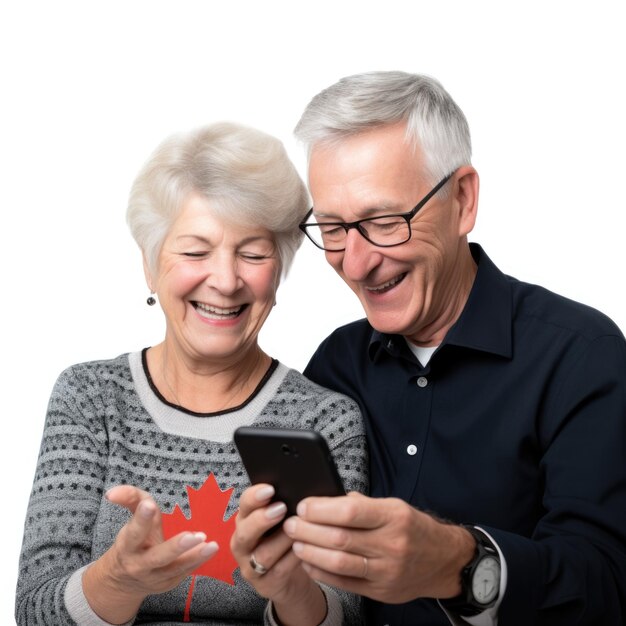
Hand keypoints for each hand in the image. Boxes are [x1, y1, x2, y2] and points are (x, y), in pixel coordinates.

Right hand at [83, 485, 217, 622]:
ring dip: (194, 556)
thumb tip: (113, 491)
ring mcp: (156, 577)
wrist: (122, 581)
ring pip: (176, 568)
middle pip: (156, 557)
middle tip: (192, 536)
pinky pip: (185, 571)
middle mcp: (140, 565)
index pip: (134, 532)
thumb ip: (129, 499)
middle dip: (174, 547)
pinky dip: (198, 561)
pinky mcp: (169, 583)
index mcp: (127, 547)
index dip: (141, 519)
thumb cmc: (132, 541)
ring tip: (211, 545)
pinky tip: (210, 549)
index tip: (149, 505)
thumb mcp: (130, 519)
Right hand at [231, 484, 325, 625]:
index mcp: (246, 519)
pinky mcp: (265, 585)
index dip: (254, 497)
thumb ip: (284, 505)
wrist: (291, 578)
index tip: (270, 489)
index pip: (244, 504)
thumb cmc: (286, 538)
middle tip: (281, 508)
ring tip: (297, 529)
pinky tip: (304, 548)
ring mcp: (251, 566)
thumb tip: (300, 487)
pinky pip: (280, 570)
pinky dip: (293, 558)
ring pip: (263, 554)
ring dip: (281, 540)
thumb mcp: (282, 520)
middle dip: (262, 519)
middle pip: (245, 532)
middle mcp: (243, 542)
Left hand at [283, 492, 474, 603]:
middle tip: (291, 522)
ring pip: (340, 563)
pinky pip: (345, 582)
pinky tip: (308, 562)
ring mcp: (386, 571)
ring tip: (295, 541)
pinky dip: (322, 572)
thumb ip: (361, 504)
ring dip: (311, 552)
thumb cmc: (413, 528)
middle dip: (309, 529)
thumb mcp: (393, 506)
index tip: (304, 505)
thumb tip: (325, 499)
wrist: (443, 560)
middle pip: (341, 538)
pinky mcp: (381, 591)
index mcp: (393, 516)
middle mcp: (391, 544)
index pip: (351, 511)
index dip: (322, 509)